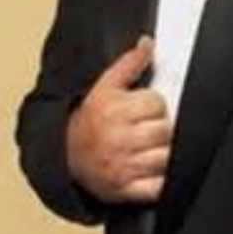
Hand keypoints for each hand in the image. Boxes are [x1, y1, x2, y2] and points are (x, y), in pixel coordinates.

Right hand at [66, 35, 172, 202]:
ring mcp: (122, 167)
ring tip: (149, 148)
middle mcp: (117, 139)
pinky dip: (160, 180)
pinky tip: (150, 170)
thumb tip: (148, 42)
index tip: (144, 110)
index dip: (154, 105)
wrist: (67, 158)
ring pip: (166, 157)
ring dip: (163, 153)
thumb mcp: (104, 87)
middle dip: (160, 128)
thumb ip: (129, 63)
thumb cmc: (90, 120)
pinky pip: (158, 186)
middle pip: (164, 130)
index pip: (156, 103)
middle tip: (147, 130)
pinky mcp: (126, 190)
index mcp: (113, 110)